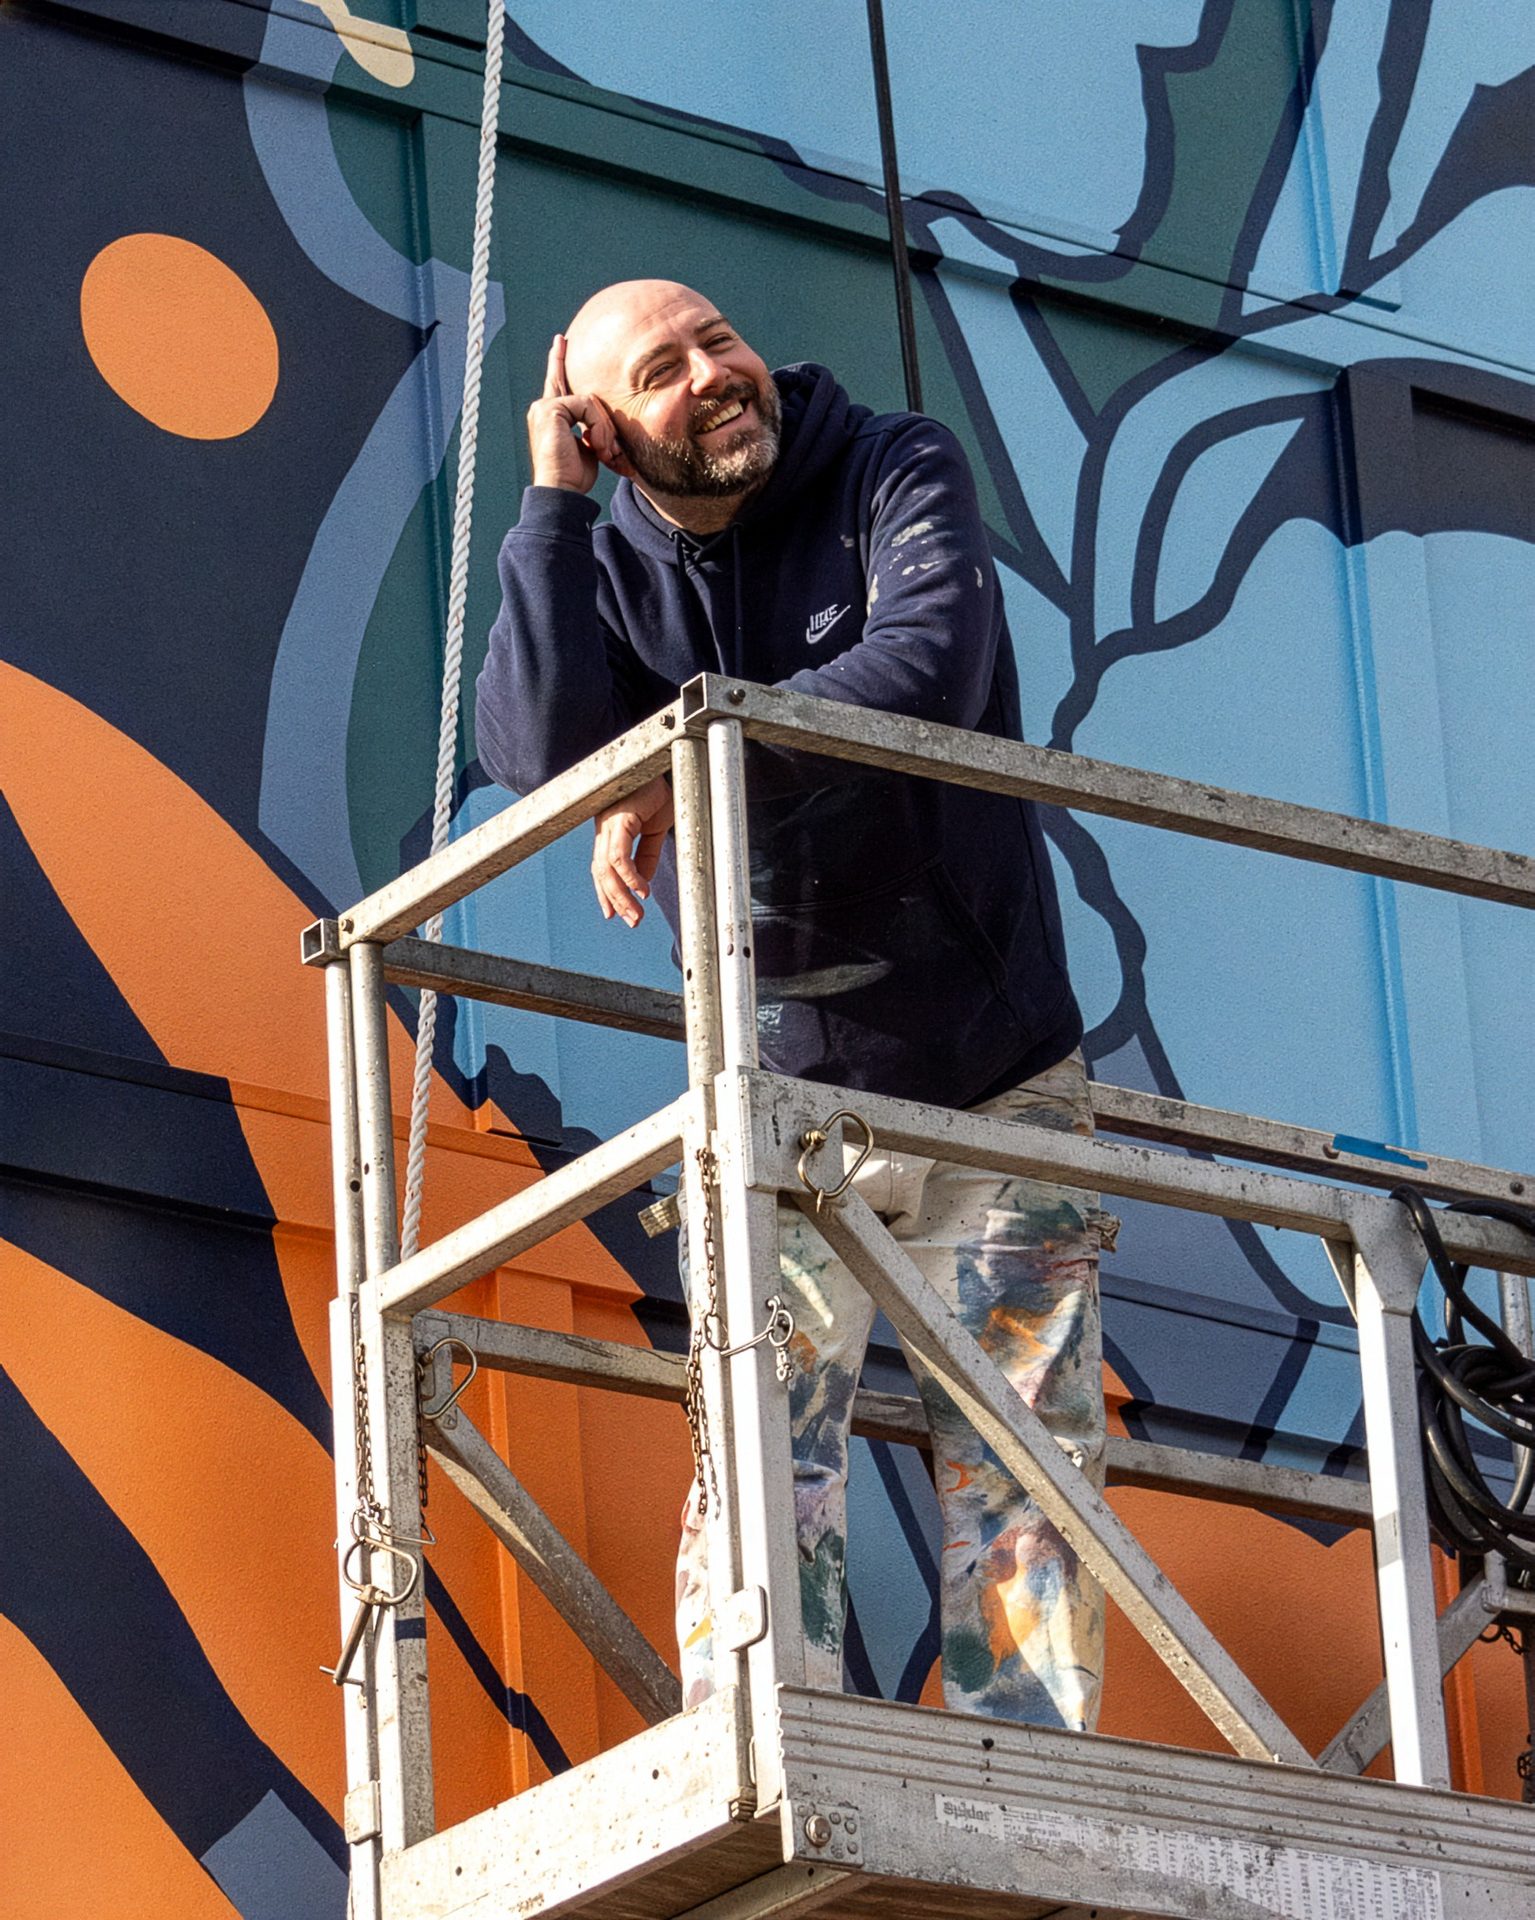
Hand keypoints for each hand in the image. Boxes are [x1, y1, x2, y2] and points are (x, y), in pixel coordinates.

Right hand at [526, 334, 633, 492]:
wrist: (561, 492)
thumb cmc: (574, 478)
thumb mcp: (587, 448)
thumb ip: (591, 429)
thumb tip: (604, 424)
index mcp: (549, 418)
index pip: (557, 386)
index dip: (558, 363)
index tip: (560, 343)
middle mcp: (542, 409)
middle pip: (562, 378)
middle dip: (561, 359)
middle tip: (560, 338)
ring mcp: (544, 408)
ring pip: (588, 400)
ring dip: (603, 426)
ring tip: (603, 450)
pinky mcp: (551, 409)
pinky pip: (587, 404)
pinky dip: (599, 426)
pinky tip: (596, 446)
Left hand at [592, 775, 674, 926]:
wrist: (664, 766)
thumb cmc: (657, 792)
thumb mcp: (654, 831)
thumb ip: (646, 855)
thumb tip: (642, 884)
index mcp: (611, 833)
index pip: (602, 869)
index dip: (606, 893)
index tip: (615, 915)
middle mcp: (605, 830)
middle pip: (601, 873)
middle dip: (614, 901)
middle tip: (632, 921)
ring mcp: (609, 824)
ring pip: (606, 868)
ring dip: (620, 895)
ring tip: (637, 914)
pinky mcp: (620, 819)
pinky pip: (619, 854)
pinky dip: (628, 875)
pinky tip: (641, 891)